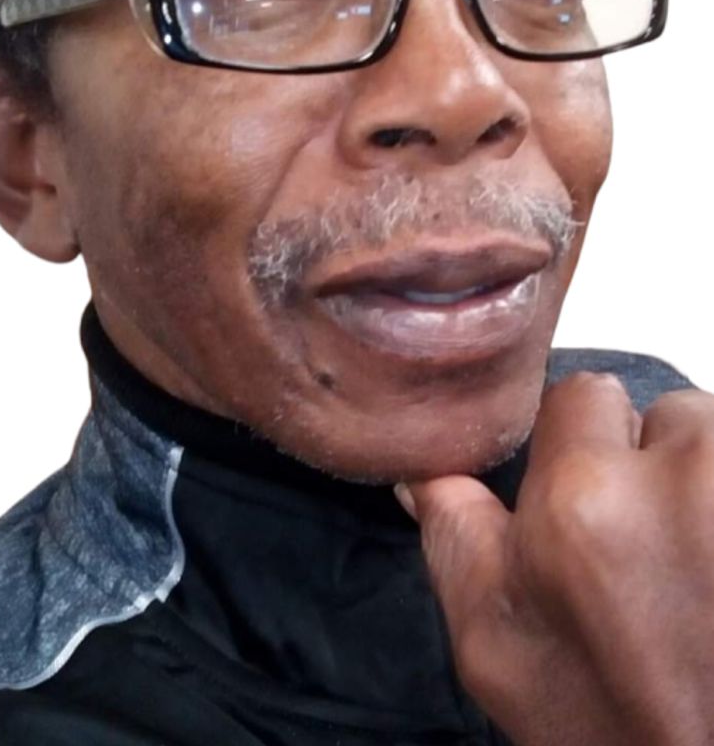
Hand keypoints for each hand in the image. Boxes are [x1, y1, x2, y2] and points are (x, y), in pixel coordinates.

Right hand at [396, 374, 713, 745]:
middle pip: (668, 414)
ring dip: (709, 486)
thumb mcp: (498, 648)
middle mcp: (684, 479)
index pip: (583, 395)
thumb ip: (455, 537)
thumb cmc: (614, 726)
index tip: (591, 500)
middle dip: (658, 463)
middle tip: (655, 544)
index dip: (584, 449)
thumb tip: (424, 468)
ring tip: (702, 562)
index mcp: (584, 504)